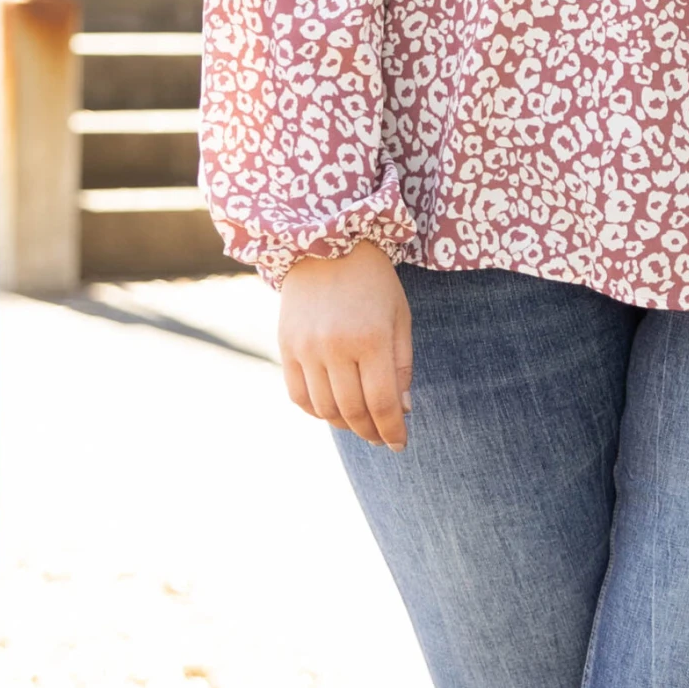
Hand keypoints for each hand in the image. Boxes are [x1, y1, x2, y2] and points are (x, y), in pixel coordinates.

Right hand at [278, 241, 412, 448]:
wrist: (325, 244)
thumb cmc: (373, 281)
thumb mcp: (399, 316)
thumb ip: (401, 365)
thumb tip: (402, 410)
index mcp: (372, 338)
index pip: (382, 403)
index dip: (392, 430)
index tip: (399, 443)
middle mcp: (336, 347)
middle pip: (353, 411)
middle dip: (371, 432)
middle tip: (381, 438)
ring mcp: (307, 348)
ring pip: (324, 409)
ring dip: (345, 425)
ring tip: (360, 425)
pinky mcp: (286, 346)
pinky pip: (298, 395)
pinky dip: (316, 411)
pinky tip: (331, 410)